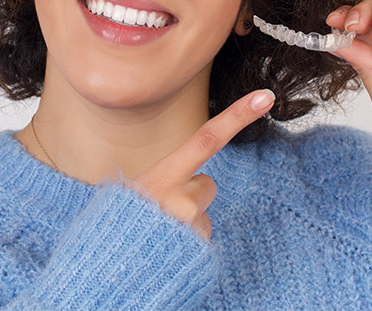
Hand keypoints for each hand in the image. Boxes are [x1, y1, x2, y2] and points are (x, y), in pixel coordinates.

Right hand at [128, 88, 274, 239]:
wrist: (105, 274)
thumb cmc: (114, 229)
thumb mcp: (127, 194)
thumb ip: (161, 181)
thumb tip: (193, 182)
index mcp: (159, 180)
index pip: (205, 140)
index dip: (237, 116)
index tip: (265, 97)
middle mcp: (181, 203)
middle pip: (207, 184)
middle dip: (191, 193)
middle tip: (160, 211)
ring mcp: (192, 229)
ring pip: (203, 214)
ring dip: (186, 222)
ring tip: (158, 235)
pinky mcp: (199, 253)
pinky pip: (202, 239)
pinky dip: (187, 243)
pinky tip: (165, 249)